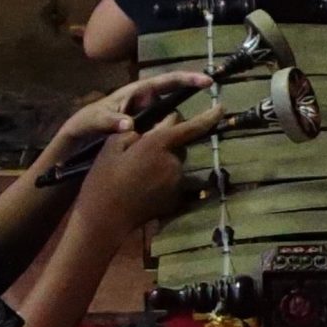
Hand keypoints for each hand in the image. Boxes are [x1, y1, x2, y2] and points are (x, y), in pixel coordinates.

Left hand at [48, 71, 211, 154]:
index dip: (187, 79)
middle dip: (193, 93)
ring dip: (185, 117)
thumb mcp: (96, 121)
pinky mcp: (146, 127)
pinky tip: (184, 141)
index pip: (166, 81)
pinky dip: (175, 130)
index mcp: (136, 91)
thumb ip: (111, 121)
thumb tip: (130, 125)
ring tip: (204, 123)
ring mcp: (146, 113)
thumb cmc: (87, 123)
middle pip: (175, 93)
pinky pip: (165, 126)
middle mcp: (145, 99)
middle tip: (215, 104)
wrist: (80, 137)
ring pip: (171, 112)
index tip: (206, 80)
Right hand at [75, 109, 217, 226]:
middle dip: (167, 143)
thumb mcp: (113, 146)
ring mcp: (176, 182)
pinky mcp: (175, 199)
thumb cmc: (104, 179)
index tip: (221, 108)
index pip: (191, 127)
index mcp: (158, 144)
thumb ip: (135, 133)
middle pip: (179, 145)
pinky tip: (145, 187)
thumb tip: (147, 131)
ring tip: (140, 173)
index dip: (208, 117)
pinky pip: (173, 181)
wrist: (106, 218)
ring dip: (164, 162)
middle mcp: (173, 162)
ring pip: (175, 164)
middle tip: (143, 152)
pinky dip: (163, 180)